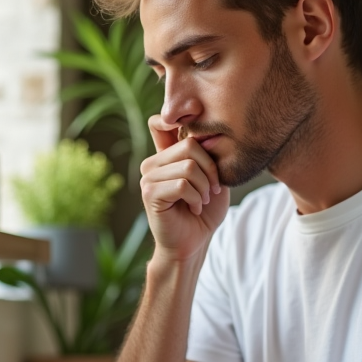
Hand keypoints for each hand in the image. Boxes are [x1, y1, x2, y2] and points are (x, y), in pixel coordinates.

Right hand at [140, 115, 230, 262]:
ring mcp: (148, 177)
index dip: (175, 119)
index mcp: (166, 154)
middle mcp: (154, 162)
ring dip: (205, 187)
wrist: (194, 242)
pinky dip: (196, 199)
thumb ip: (209, 154)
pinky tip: (194, 209)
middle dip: (211, 169)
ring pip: (189, 166)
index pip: (160, 122)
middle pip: (189, 144)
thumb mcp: (213, 177)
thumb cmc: (205, 211)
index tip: (198, 133)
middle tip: (212, 190)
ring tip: (202, 201)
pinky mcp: (149, 193)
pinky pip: (182, 184)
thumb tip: (210, 134)